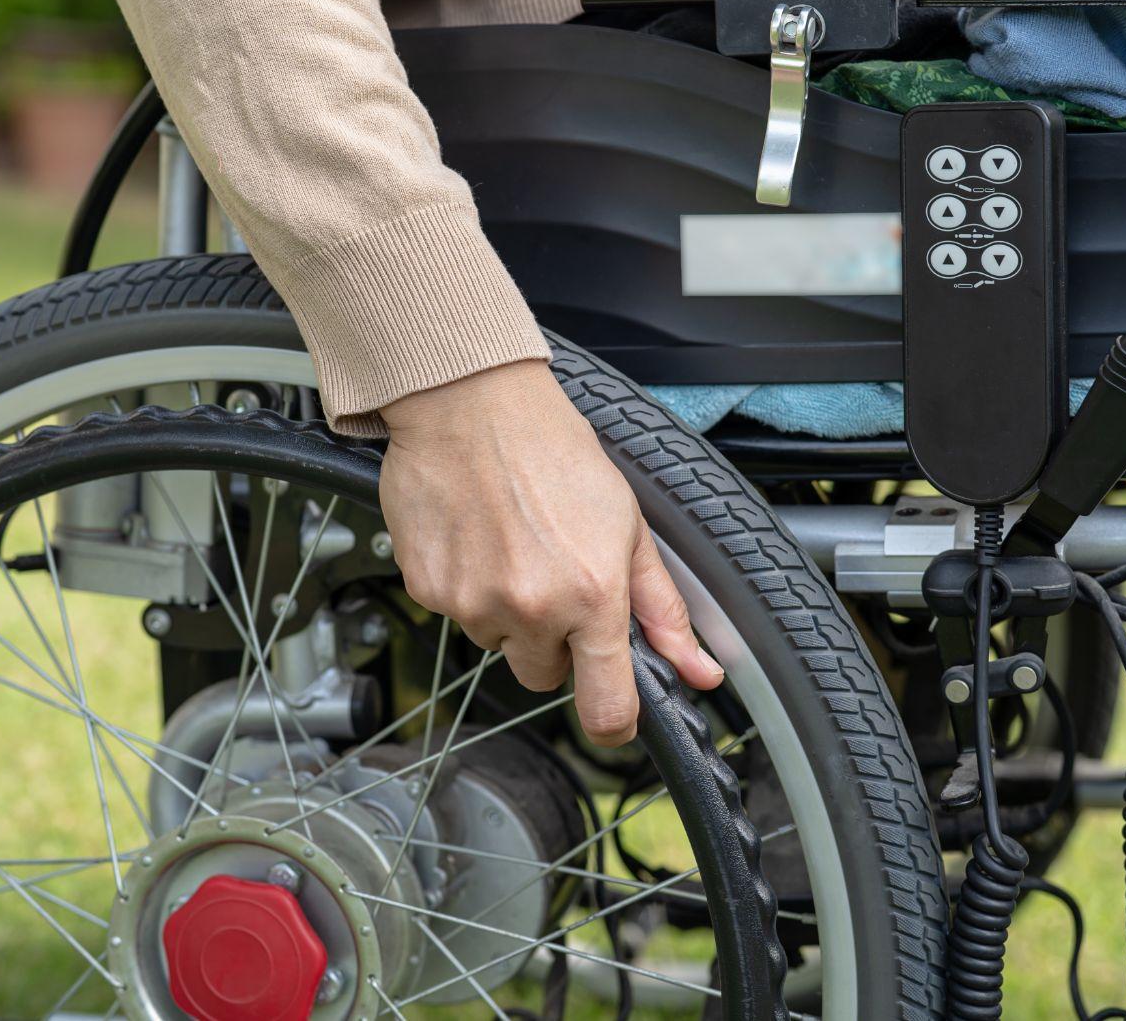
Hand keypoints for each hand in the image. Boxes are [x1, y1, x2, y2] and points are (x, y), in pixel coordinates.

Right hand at [378, 360, 723, 745]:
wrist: (470, 402)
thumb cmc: (552, 450)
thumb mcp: (628, 526)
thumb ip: (662, 609)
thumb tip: (699, 669)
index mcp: (591, 595)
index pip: (605, 707)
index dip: (615, 723)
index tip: (616, 715)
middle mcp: (530, 608)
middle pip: (542, 675)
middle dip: (552, 642)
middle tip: (553, 576)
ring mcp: (472, 602)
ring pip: (496, 642)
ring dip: (506, 611)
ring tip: (511, 543)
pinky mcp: (426, 589)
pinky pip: (455, 613)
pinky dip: (466, 587)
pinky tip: (477, 538)